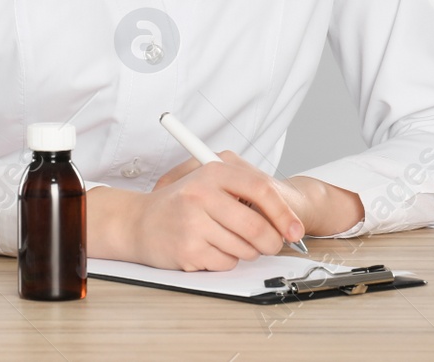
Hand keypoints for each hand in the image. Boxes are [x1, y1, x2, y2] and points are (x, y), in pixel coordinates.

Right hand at [123, 150, 306, 270]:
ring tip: (224, 239)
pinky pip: (227, 263)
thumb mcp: (211, 184)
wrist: (138, 221)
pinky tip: (208, 248)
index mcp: (212, 171)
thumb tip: (288, 221)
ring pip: (245, 249)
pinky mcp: (188, 248)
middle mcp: (201, 193)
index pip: (260, 189)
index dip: (283, 212)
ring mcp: (192, 221)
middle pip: (257, 226)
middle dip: (270, 242)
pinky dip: (225, 261)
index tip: (295, 230)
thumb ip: (246, 193)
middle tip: (269, 245)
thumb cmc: (182, 204)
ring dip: (245, 252)